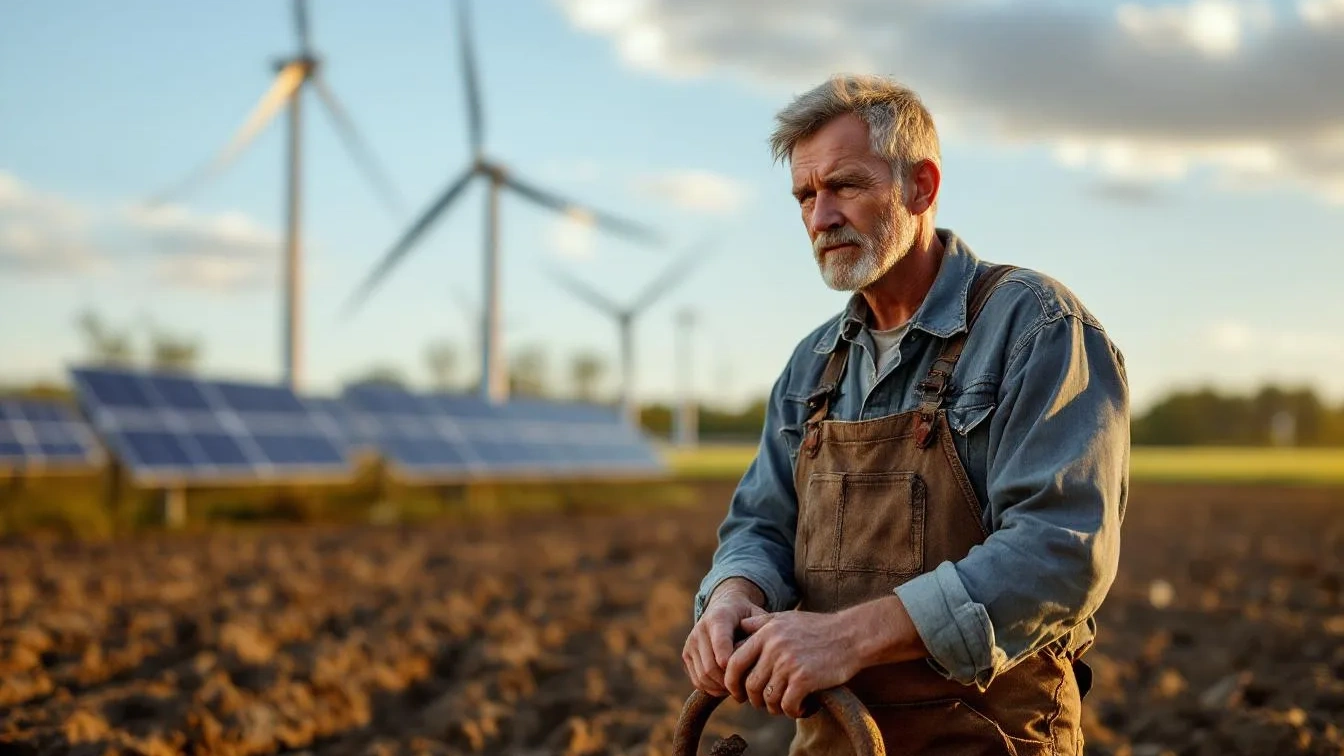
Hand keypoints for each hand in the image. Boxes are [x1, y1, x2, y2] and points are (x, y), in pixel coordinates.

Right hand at [682, 580, 767, 696]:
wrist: (725, 607)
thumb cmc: (747, 615)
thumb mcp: (758, 615)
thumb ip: (763, 629)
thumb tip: (767, 649)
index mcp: (719, 617)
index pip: (721, 642)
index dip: (731, 662)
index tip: (745, 675)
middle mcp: (700, 629)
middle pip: (711, 666)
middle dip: (730, 682)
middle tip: (747, 689)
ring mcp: (691, 642)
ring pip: (703, 676)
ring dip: (722, 688)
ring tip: (739, 688)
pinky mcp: (686, 654)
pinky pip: (697, 680)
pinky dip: (712, 689)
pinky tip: (727, 687)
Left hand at [724, 610, 859, 718]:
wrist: (852, 635)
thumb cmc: (819, 628)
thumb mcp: (786, 618)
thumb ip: (761, 622)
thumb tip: (740, 628)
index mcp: (766, 633)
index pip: (734, 662)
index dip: (732, 682)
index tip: (738, 693)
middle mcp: (774, 647)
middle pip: (750, 684)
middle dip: (754, 700)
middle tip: (763, 704)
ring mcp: (789, 664)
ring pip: (767, 698)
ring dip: (774, 708)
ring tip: (784, 705)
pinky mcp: (805, 679)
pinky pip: (787, 705)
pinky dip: (792, 711)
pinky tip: (801, 708)